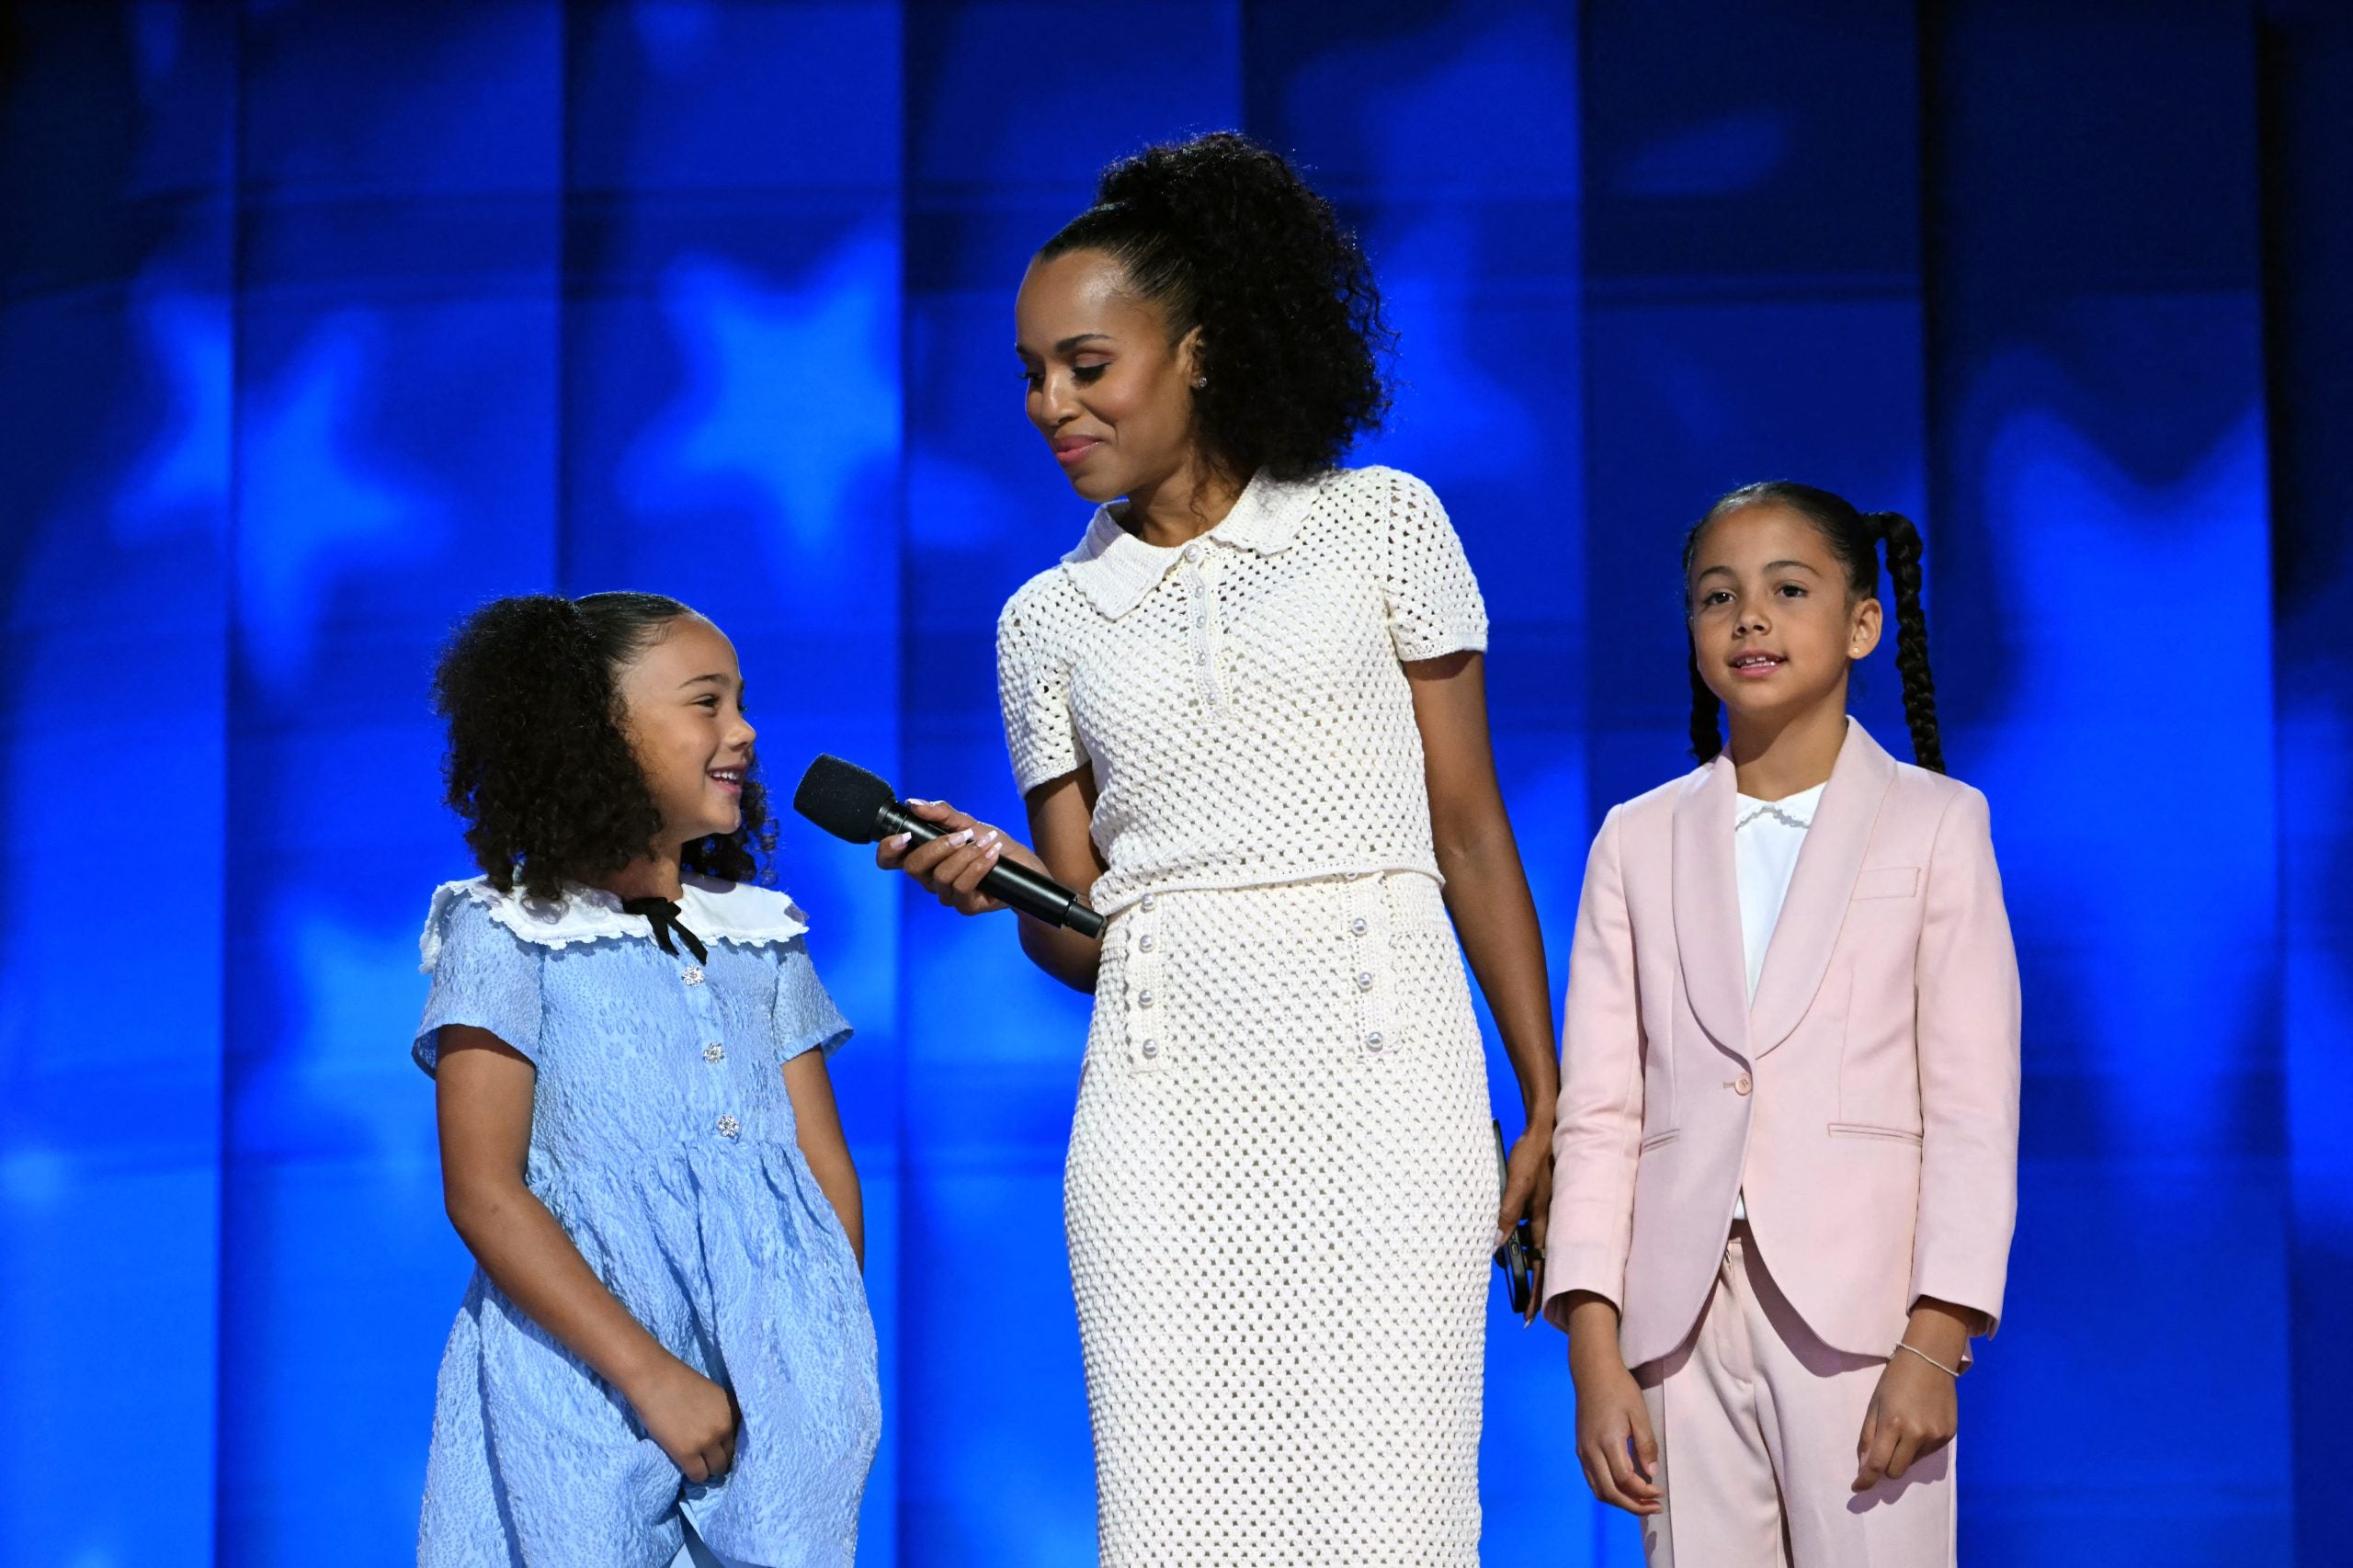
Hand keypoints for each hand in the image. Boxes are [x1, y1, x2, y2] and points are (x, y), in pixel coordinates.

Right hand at [630, 1354, 739, 1483]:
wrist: (653, 1378)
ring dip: (708, 1468)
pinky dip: (695, 1475)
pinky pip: (699, 1475)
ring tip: (696, 1461)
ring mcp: (708, 1440)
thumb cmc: (678, 1381)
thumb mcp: (712, 1396)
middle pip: (730, 1456)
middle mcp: (726, 1426)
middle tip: (705, 1456)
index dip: (727, 1445)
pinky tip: (687, 1465)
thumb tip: (722, 1440)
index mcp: (734, 1410)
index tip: (718, 1448)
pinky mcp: (687, 1452)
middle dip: (719, 1457)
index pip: (741, 1440)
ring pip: (717, 1469)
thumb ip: (720, 1415)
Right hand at [874, 799, 1041, 915]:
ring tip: (989, 841)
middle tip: (964, 835)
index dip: (888, 849)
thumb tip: (915, 804)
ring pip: (941, 876)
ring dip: (968, 854)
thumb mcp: (969, 822)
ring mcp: (946, 894)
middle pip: (913, 867)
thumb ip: (942, 813)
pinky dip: (979, 866)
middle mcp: (929, 878)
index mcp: (924, 857)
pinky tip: (993, 854)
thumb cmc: (991, 843)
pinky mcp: (965, 906)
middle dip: (938, 847)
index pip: (890, 859)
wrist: (1024, 867)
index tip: (904, 835)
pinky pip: (962, 887)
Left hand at [1495, 1110, 1554, 1324]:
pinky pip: (1523, 1225)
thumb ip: (1506, 1213)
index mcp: (1543, 1220)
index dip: (1536, 1291)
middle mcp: (1544, 1218)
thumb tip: (1496, 1244)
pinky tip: (1501, 1236)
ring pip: (1529, 1242)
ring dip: (1519, 1257)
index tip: (1529, 1316)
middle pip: (1537, 1258)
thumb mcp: (1516, 1185)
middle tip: (1520, 1306)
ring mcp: (1539, 1209)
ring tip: (1504, 1273)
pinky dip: (1514, 1236)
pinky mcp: (1532, 1199)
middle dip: (1530, 1282)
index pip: (1541, 1264)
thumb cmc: (1530, 1155)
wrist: (1540, 1129)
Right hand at [1566, 1297, 1661, 1515]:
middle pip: (1610, 1492)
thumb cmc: (1619, 1388)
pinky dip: (1608, 1490)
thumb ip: (1646, 1444)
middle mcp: (1591, 1450)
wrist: (1592, 1372)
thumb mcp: (1639, 1413)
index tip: (1660, 1492)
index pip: (1626, 1479)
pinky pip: (1593, 1479)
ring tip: (1640, 1502)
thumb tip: (1651, 1473)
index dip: (1644, 1491)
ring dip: (1620, 1501)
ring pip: (1598, 1489)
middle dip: (1633, 1505)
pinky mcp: (1580, 1448)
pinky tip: (1624, 1487)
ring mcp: (1583, 1450)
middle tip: (1654, 1507)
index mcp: (1607, 1441)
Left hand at [1853, 1350, 1956, 1490]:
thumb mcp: (1874, 1404)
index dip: (1866, 1480)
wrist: (1930, 1361)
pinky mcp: (1949, 1435)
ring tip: (1904, 1430)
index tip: (1857, 1487)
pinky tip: (1919, 1426)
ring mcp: (1936, 1436)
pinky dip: (1919, 1447)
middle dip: (1886, 1467)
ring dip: (1904, 1455)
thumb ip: (1868, 1437)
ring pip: (1913, 1463)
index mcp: (1893, 1424)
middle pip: (1896, 1471)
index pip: (1878, 1464)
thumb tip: (1865, 1467)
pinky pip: (1928, 1453)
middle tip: (1882, 1452)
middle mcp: (1917, 1434)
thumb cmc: (1895, 1379)